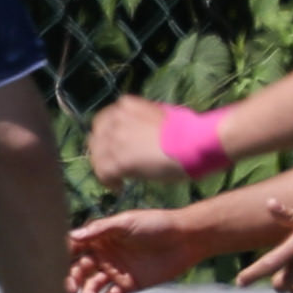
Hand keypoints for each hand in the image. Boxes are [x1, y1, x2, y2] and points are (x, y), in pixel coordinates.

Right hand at [60, 205, 213, 292]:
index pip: (74, 249)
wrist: (186, 238)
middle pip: (79, 270)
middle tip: (69, 290)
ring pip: (93, 285)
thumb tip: (72, 236)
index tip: (55, 266)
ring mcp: (117, 271)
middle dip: (71, 280)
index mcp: (100, 239)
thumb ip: (100, 230)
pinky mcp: (130, 284)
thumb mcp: (126, 222)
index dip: (62, 257)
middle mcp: (104, 255)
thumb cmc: (156, 224)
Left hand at [82, 95, 218, 191]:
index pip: (104, 122)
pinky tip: (119, 187)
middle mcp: (115, 120)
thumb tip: (143, 129)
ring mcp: (115, 140)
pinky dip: (109, 182)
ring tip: (117, 179)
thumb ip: (144, 118)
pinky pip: (102, 174)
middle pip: (96, 139)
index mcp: (126, 105)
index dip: (107, 138)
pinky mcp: (118, 161)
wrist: (196, 142)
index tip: (114, 148)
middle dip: (103, 153)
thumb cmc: (189, 129)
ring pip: (97, 158)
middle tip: (113, 166)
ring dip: (105, 169)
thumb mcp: (162, 113)